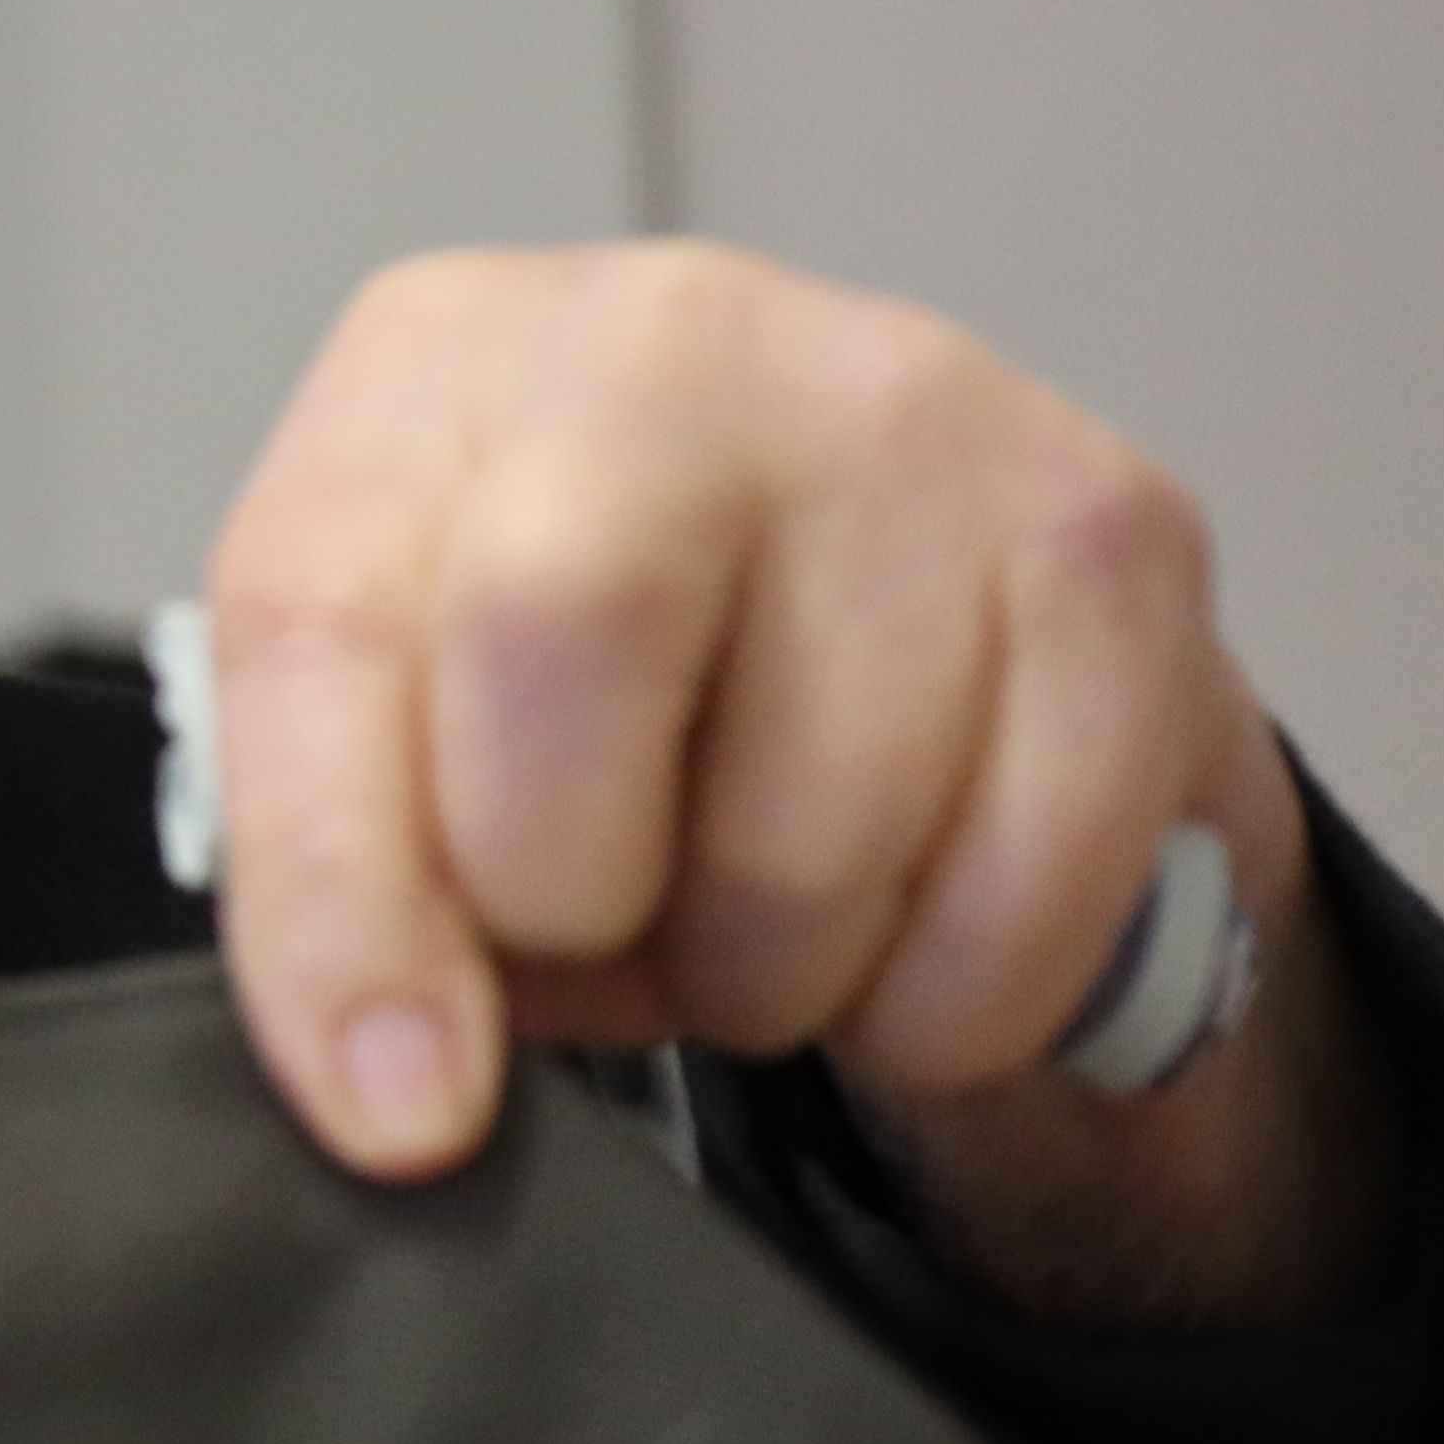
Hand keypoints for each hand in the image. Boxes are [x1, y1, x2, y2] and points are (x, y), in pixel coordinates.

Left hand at [199, 241, 1400, 1325]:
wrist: (840, 555)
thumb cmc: (562, 657)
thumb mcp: (386, 735)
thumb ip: (348, 895)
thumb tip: (409, 1105)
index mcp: (429, 375)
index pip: (328, 631)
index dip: (345, 910)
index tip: (399, 1105)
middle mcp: (667, 338)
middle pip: (572, 644)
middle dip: (580, 899)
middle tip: (602, 921)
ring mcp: (915, 412)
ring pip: (819, 829)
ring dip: (771, 973)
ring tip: (744, 887)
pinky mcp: (1114, 534)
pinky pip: (1027, 896)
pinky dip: (948, 998)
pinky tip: (903, 902)